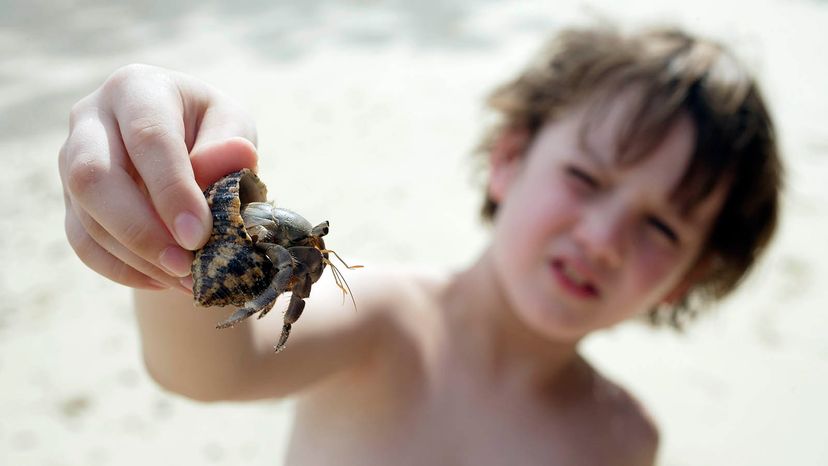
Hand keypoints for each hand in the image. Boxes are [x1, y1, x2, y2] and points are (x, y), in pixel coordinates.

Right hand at [59, 64, 258, 291]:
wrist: (187, 149)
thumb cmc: (213, 133)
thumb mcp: (232, 125)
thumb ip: (230, 143)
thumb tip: (226, 160)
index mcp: (138, 89)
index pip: (149, 138)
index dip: (172, 190)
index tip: (198, 235)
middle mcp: (92, 119)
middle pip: (94, 177)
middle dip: (141, 229)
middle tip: (186, 264)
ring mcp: (72, 160)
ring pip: (86, 216)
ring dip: (137, 257)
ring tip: (186, 278)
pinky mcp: (71, 200)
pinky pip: (84, 243)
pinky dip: (124, 269)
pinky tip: (164, 280)